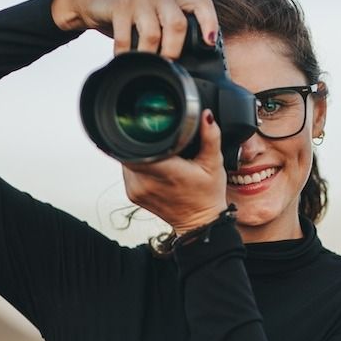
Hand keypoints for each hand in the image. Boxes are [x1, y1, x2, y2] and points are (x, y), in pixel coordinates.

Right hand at [51, 0, 218, 58]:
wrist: (94, 4)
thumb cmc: (130, 18)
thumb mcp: (154, 21)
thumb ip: (170, 35)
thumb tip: (185, 69)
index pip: (202, 5)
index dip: (209, 23)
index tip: (209, 43)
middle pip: (178, 24)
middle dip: (173, 51)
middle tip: (167, 66)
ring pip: (153, 33)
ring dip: (148, 56)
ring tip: (143, 64)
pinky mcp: (121, 4)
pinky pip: (126, 37)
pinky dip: (125, 54)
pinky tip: (124, 59)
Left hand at [122, 109, 227, 234]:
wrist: (199, 224)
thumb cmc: (207, 196)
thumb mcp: (214, 164)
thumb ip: (210, 137)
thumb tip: (206, 115)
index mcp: (166, 172)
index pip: (140, 145)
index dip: (142, 132)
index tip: (153, 127)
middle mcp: (145, 182)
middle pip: (130, 149)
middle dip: (142, 140)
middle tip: (159, 139)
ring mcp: (136, 190)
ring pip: (126, 159)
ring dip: (139, 152)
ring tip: (158, 153)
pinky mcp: (132, 195)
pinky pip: (128, 170)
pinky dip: (137, 164)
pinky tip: (153, 165)